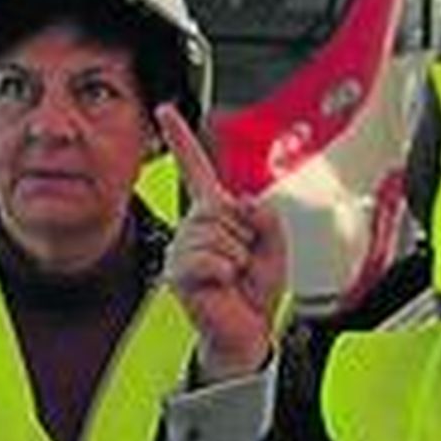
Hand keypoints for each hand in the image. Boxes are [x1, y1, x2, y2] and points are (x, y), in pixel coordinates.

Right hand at [156, 104, 287, 382]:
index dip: (181, 138)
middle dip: (243, 236)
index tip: (165, 110)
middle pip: (218, 208)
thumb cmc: (255, 289)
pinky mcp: (178, 272)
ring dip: (236, 258)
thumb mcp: (275, 245)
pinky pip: (210, 259)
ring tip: (233, 275)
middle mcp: (194, 227)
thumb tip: (241, 203)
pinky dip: (226, 273)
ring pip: (216, 235)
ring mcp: (182, 249)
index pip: (196, 168)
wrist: (246, 329)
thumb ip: (266, 216)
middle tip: (242, 261)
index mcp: (216, 213)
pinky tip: (222, 285)